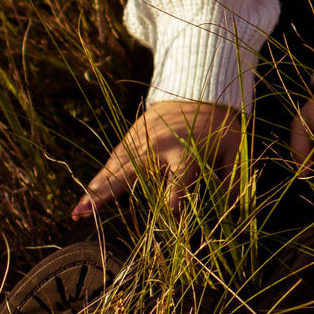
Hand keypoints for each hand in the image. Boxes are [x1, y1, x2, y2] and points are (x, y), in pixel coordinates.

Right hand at [73, 98, 242, 217]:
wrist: (200, 91)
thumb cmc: (221, 128)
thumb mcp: (236, 151)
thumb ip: (232, 182)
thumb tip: (231, 214)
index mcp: (185, 154)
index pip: (176, 188)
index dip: (173, 208)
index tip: (172, 222)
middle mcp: (158, 148)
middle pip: (129, 175)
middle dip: (106, 195)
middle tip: (84, 215)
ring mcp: (141, 141)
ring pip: (114, 169)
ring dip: (95, 190)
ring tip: (77, 212)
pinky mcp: (132, 137)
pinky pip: (114, 160)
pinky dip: (100, 177)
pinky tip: (87, 195)